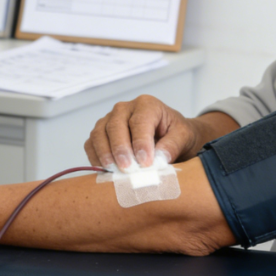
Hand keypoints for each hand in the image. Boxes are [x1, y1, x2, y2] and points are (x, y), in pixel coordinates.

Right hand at [84, 95, 227, 170]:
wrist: (169, 135)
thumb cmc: (175, 133)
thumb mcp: (183, 137)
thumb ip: (173, 145)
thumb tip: (158, 159)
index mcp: (146, 105)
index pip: (139, 122)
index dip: (140, 143)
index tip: (145, 163)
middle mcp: (124, 108)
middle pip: (115, 126)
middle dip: (120, 149)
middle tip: (127, 169)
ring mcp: (109, 119)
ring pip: (99, 133)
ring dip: (105, 153)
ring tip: (114, 170)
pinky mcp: (100, 133)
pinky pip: (91, 143)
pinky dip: (94, 156)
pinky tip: (104, 169)